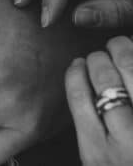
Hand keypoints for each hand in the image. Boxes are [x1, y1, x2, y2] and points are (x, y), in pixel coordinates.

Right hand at [66, 36, 132, 165]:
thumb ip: (92, 133)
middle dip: (100, 59)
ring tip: (121, 48)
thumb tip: (83, 85)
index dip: (76, 73)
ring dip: (124, 53)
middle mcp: (127, 140)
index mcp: (98, 152)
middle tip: (101, 53)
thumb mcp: (98, 163)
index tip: (78, 64)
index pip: (78, 96)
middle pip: (104, 81)